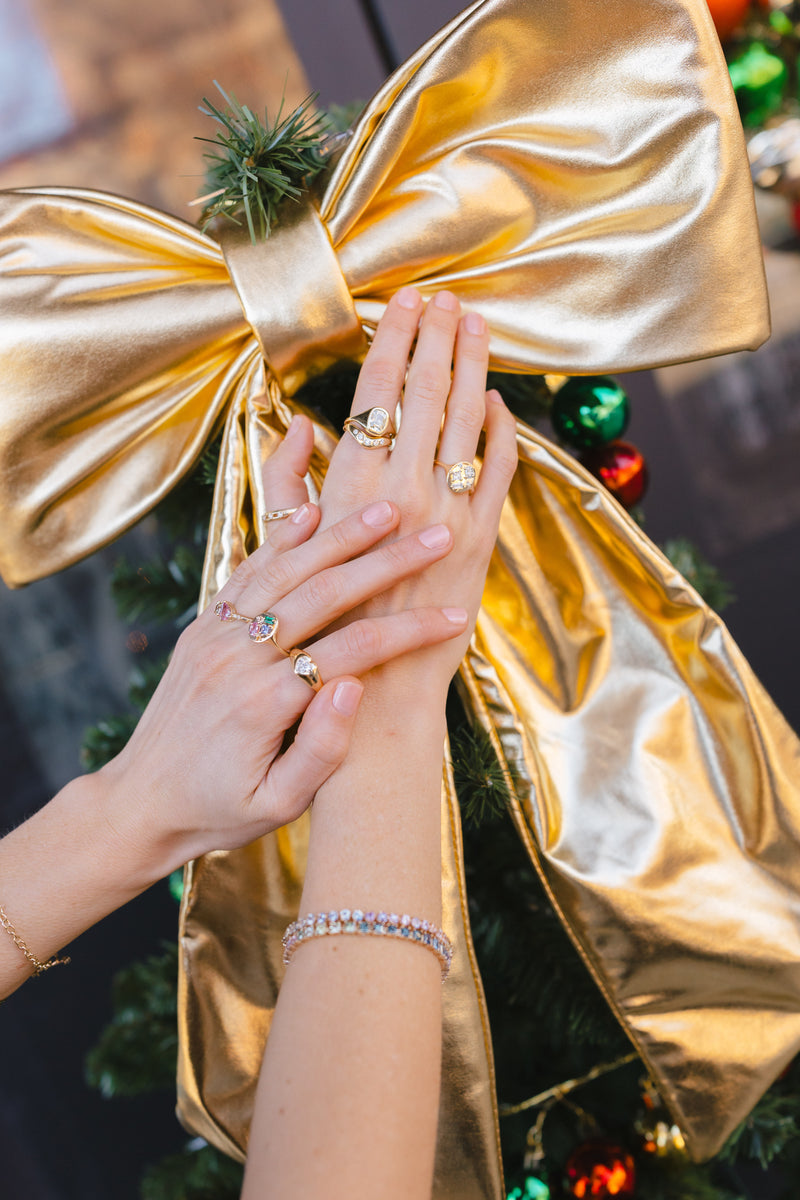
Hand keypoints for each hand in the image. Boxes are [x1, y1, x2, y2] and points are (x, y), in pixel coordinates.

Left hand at [96, 431, 468, 883]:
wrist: (141, 801)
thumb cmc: (220, 812)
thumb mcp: (277, 806)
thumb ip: (321, 751)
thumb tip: (355, 687)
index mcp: (265, 703)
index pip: (355, 651)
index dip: (411, 631)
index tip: (458, 617)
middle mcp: (238, 658)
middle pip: (325, 593)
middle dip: (387, 562)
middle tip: (437, 536)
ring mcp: (215, 636)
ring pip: (286, 569)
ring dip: (340, 535)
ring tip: (389, 509)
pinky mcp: (202, 627)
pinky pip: (246, 573)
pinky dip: (281, 540)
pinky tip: (312, 511)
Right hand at [265, 287, 517, 692]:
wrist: (375, 692)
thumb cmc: (319, 627)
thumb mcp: (287, 552)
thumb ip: (287, 486)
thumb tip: (298, 429)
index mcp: (351, 485)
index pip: (378, 390)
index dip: (395, 337)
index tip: (406, 298)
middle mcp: (404, 490)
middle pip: (427, 392)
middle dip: (439, 336)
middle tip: (448, 296)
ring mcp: (449, 514)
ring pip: (466, 421)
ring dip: (473, 367)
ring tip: (477, 326)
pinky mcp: (481, 543)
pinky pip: (500, 472)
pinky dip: (501, 433)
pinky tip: (498, 404)